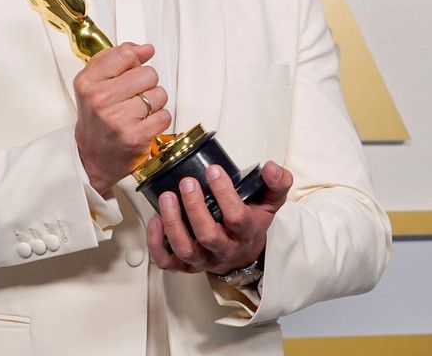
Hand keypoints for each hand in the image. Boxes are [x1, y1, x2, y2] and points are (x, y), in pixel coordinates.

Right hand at [74, 43, 170, 195]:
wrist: (93, 158)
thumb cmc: (96, 120)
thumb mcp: (95, 84)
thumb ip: (117, 60)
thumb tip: (145, 48)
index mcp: (88, 82)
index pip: (125, 54)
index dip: (135, 60)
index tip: (134, 67)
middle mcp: (100, 100)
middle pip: (147, 74)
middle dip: (146, 84)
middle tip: (133, 96)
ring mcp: (118, 119)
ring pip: (159, 94)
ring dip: (154, 103)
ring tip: (139, 112)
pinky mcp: (135, 137)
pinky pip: (164, 115)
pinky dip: (159, 119)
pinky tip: (144, 124)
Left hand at [146, 160, 291, 275]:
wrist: (244, 253)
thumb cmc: (252, 222)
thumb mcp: (270, 201)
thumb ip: (276, 183)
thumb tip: (271, 167)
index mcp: (245, 232)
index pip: (237, 217)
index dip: (225, 193)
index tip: (213, 170)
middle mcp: (224, 249)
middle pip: (209, 236)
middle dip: (195, 208)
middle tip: (187, 182)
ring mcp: (203, 259)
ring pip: (185, 249)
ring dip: (173, 224)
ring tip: (167, 197)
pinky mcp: (185, 264)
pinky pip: (167, 262)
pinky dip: (157, 244)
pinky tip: (154, 221)